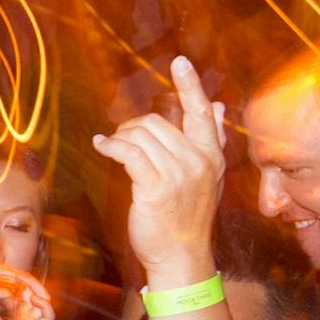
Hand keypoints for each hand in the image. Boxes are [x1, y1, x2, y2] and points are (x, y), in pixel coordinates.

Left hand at [93, 55, 224, 285]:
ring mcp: (178, 174)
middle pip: (157, 123)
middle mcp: (199, 161)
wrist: (181, 257)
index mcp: (212, 156)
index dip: (191, 86)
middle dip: (132, 127)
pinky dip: (111, 146)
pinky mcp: (155, 187)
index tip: (181, 62)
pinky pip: (129, 152)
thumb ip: (212, 141)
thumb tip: (218, 106)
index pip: (202, 113)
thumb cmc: (189, 218)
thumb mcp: (208, 178)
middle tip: (119, 139)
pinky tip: (101, 146)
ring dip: (119, 138)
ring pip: (140, 136)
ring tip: (112, 148)